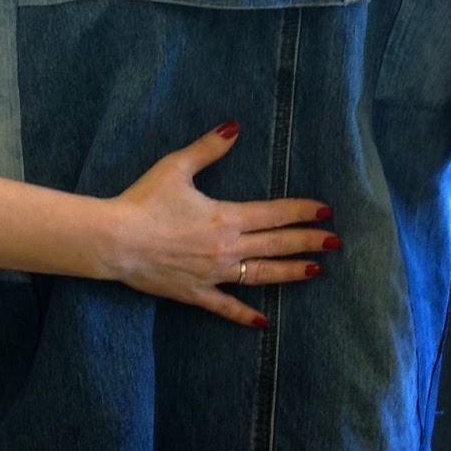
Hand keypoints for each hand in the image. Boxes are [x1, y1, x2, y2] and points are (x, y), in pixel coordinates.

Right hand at [107, 122, 333, 326]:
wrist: (115, 241)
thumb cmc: (144, 201)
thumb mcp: (176, 167)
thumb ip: (208, 149)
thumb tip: (235, 128)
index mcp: (226, 217)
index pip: (275, 214)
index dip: (302, 211)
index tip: (326, 211)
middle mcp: (227, 248)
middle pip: (277, 244)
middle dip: (308, 242)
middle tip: (335, 242)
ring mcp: (214, 274)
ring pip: (261, 275)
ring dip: (290, 272)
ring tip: (316, 271)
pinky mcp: (196, 293)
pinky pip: (226, 307)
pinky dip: (245, 315)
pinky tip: (264, 322)